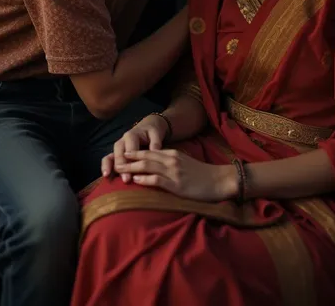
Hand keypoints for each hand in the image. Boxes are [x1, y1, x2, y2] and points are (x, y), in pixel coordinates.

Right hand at [101, 114, 168, 181]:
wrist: (147, 126)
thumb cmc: (152, 131)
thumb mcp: (156, 133)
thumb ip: (155, 142)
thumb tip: (155, 151)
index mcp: (132, 136)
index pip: (130, 150)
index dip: (130, 162)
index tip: (132, 174)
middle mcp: (122, 141)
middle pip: (119, 154)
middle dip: (121, 167)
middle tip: (125, 180)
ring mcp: (118, 148)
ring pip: (110, 156)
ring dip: (108, 167)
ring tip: (106, 177)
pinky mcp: (116, 153)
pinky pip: (108, 159)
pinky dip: (106, 167)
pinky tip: (105, 177)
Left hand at [114, 149, 237, 201]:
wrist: (219, 180)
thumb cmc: (202, 175)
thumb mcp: (185, 164)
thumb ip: (170, 163)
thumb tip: (156, 167)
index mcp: (172, 154)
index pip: (149, 151)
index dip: (135, 153)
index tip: (123, 155)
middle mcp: (171, 159)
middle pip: (145, 156)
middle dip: (129, 159)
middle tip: (116, 161)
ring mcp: (173, 171)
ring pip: (148, 166)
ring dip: (132, 168)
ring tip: (120, 169)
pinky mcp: (176, 184)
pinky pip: (157, 180)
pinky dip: (145, 179)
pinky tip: (136, 180)